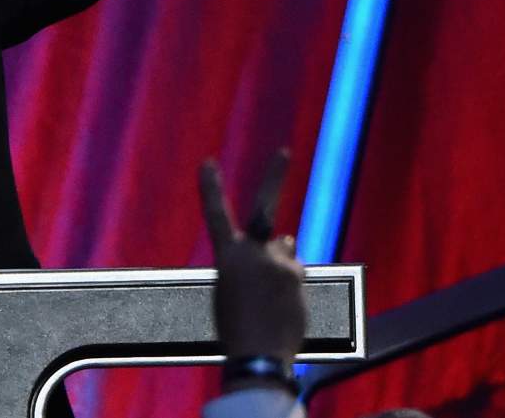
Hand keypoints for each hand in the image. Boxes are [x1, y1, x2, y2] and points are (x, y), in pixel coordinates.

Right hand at [199, 150, 305, 366]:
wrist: (258, 353)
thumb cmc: (240, 327)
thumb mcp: (236, 289)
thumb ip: (259, 260)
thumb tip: (289, 237)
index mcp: (226, 257)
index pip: (215, 215)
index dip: (211, 188)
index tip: (207, 163)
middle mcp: (252, 252)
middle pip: (264, 207)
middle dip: (274, 175)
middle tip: (284, 150)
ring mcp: (277, 261)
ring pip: (285, 252)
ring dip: (281, 264)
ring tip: (270, 298)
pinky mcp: (296, 274)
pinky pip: (295, 272)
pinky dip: (291, 286)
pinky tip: (283, 308)